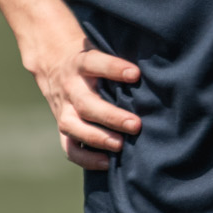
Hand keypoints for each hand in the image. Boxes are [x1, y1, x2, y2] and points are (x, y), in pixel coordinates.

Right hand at [24, 12, 142, 171]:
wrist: (54, 65)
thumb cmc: (93, 61)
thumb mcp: (100, 49)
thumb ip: (120, 60)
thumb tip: (158, 68)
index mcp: (80, 63)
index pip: (94, 63)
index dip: (113, 68)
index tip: (136, 74)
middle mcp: (70, 87)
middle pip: (86, 103)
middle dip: (111, 116)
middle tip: (136, 125)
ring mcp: (63, 109)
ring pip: (74, 126)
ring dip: (97, 138)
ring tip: (120, 145)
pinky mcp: (63, 127)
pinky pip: (69, 148)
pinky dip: (86, 158)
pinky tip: (107, 162)